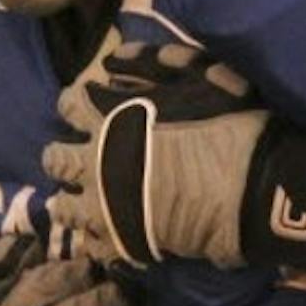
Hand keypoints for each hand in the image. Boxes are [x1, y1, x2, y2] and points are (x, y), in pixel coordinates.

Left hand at [41, 36, 266, 267]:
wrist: (251, 188)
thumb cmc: (226, 123)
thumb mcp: (197, 74)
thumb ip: (151, 63)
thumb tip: (112, 59)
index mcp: (107, 120)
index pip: (67, 106)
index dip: (75, 104)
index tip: (87, 107)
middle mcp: (94, 163)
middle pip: (55, 160)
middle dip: (60, 155)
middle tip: (79, 157)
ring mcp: (105, 208)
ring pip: (62, 208)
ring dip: (67, 201)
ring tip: (82, 201)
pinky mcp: (123, 243)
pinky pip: (91, 246)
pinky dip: (93, 240)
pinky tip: (104, 235)